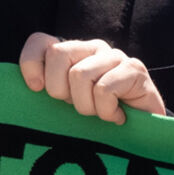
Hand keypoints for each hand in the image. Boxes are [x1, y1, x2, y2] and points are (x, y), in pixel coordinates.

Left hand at [18, 32, 165, 124]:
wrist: (142, 132)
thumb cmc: (98, 118)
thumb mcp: (66, 104)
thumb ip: (49, 89)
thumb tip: (31, 86)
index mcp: (72, 52)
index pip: (40, 42)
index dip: (31, 63)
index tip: (35, 89)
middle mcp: (93, 48)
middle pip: (58, 53)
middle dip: (60, 90)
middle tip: (75, 106)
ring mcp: (115, 56)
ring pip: (80, 74)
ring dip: (86, 106)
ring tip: (99, 113)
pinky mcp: (135, 68)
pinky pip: (104, 88)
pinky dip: (106, 111)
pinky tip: (116, 117)